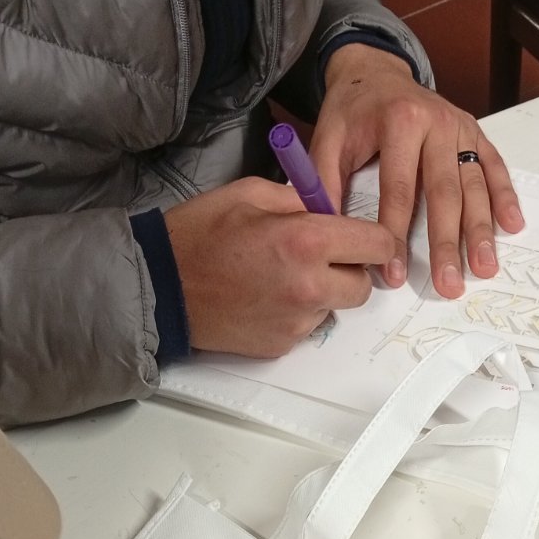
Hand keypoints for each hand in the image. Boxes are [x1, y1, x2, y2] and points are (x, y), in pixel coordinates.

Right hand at [164, 176, 395, 357]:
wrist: (161, 287)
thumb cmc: (200, 234)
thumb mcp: (251, 193)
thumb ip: (300, 200)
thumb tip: (329, 210)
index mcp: (306, 241)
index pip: (376, 244)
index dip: (376, 239)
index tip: (367, 238)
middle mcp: (309, 287)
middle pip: (363, 285)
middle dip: (350, 269)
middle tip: (321, 256)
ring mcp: (297, 322)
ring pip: (336, 307)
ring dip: (323, 291)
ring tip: (283, 275)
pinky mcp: (283, 345)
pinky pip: (308, 326)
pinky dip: (297, 312)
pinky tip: (265, 297)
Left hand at [311, 43, 522, 296]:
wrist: (375, 72)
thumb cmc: (352, 111)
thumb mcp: (328, 139)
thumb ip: (325, 184)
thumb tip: (327, 232)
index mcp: (399, 121)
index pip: (400, 189)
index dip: (396, 235)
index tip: (395, 274)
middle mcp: (436, 122)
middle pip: (444, 193)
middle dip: (447, 243)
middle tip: (449, 284)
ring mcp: (459, 127)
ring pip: (474, 185)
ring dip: (480, 230)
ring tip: (484, 268)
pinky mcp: (474, 132)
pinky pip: (493, 166)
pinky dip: (504, 197)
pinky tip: (511, 226)